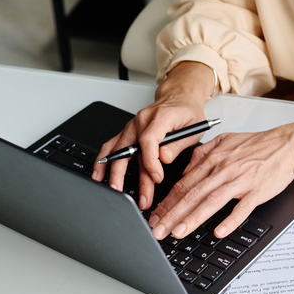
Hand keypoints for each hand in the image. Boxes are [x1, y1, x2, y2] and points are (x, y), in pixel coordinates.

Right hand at [91, 62, 214, 210]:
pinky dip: (104, 160)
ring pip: (118, 150)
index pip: (149, 141)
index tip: (156, 178)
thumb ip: (178, 145)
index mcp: (160, 116)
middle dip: (127, 175)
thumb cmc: (188, 112)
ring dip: (113, 172)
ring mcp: (132, 126)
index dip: (151, 162)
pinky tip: (99, 174)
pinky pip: (112, 146)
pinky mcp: (128, 131)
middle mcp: (142, 120)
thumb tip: (162, 159)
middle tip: (130, 196)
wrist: (180, 97)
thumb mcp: (194, 128)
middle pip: (128, 149)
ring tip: (112, 190)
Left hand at [148, 113, 293, 239]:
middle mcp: (223, 170)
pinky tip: (219, 231)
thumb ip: (202, 155)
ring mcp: (240, 181)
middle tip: (157, 231)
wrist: (287, 145)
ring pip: (211, 202)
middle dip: (171, 215)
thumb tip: (185, 172)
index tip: (155, 217)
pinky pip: (242, 208)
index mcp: (213, 159)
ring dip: (192, 219)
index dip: (167, 202)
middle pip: (192, 195)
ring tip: (177, 233)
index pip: (184, 184)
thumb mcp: (224, 141)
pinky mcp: (257, 191)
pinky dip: (230, 220)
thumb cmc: (257, 145)